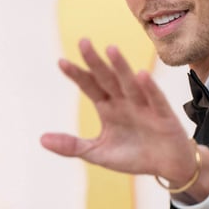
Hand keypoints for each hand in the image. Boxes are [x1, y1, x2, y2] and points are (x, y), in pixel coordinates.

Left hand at [41, 39, 198, 185]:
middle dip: (96, 62)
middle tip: (83, 43)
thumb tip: (41, 139)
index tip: (61, 62)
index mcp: (108, 107)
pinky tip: (141, 76)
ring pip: (129, 83)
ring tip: (111, 50)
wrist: (168, 166)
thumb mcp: (98, 154)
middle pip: (107, 78)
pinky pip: (155, 100)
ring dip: (121, 67)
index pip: (89, 86)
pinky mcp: (163, 115)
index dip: (77, 75)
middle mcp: (124, 101)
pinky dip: (149, 88)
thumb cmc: (134, 155)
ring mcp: (144, 106)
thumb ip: (72, 146)